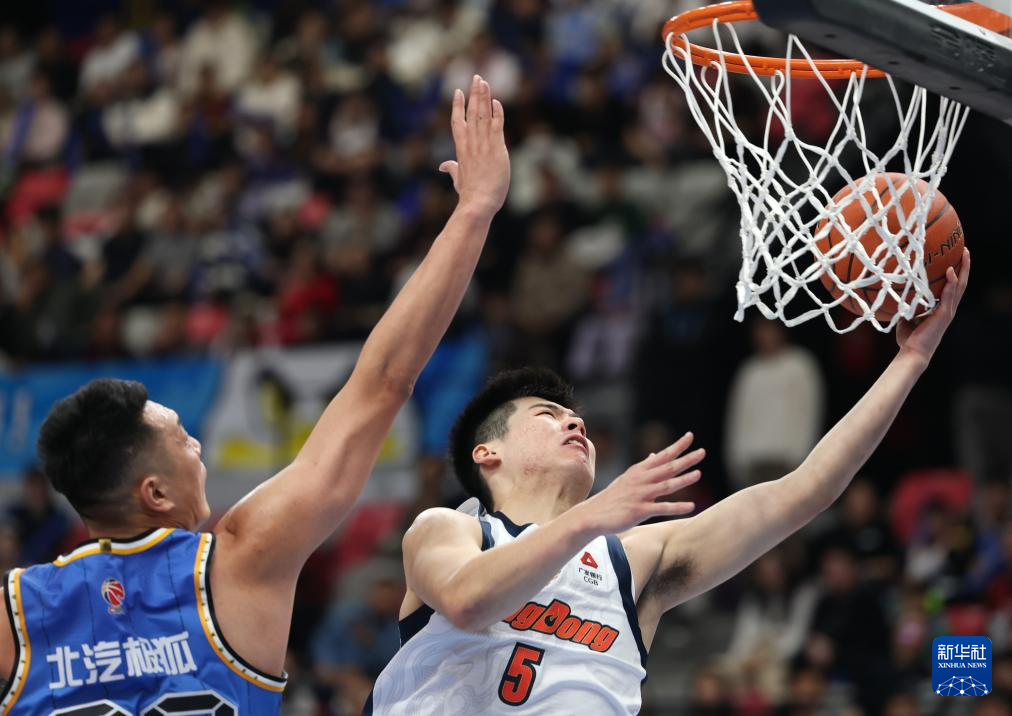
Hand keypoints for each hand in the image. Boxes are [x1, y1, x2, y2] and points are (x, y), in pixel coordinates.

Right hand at [439, 74, 509, 215]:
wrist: (478, 202)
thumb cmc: (469, 194)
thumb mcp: (458, 179)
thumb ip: (451, 168)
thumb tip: (443, 166)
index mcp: (461, 149)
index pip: (457, 122)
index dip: (457, 106)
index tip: (457, 91)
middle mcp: (471, 143)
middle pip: (471, 112)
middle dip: (474, 94)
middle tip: (476, 77)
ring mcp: (483, 145)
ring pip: (483, 115)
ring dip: (484, 97)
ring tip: (484, 82)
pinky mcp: (496, 148)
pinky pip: (497, 126)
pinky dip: (496, 113)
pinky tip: (496, 101)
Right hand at [575, 432, 703, 534]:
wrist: (593, 514)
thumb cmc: (614, 497)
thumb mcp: (628, 478)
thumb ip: (644, 467)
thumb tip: (655, 454)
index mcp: (639, 471)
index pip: (662, 455)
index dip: (677, 446)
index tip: (690, 436)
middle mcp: (641, 480)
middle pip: (668, 467)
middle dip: (686, 459)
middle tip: (703, 452)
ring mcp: (640, 495)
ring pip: (666, 485)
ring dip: (684, 480)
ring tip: (699, 474)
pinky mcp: (639, 510)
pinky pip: (662, 508)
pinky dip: (677, 507)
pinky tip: (691, 506)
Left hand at [895, 247, 969, 359]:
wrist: (912, 353)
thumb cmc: (908, 339)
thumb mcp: (907, 318)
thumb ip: (907, 306)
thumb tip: (896, 294)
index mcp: (941, 309)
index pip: (952, 288)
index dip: (956, 274)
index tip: (955, 258)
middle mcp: (948, 308)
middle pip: (961, 284)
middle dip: (964, 266)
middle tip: (965, 250)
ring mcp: (948, 312)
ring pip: (959, 287)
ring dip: (963, 270)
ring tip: (964, 254)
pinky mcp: (944, 315)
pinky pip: (949, 296)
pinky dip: (951, 283)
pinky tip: (951, 271)